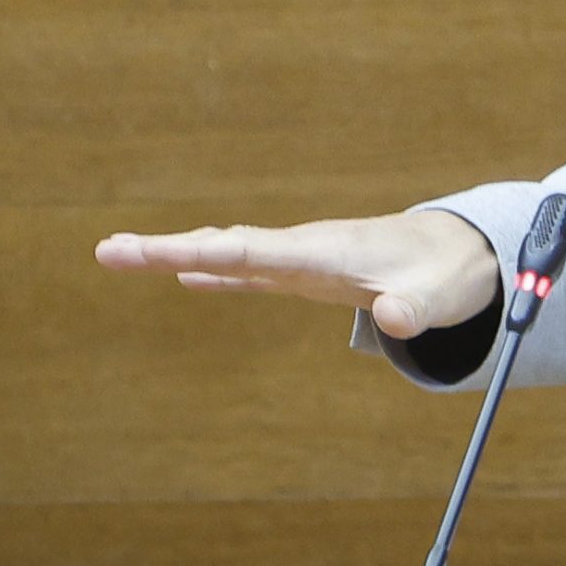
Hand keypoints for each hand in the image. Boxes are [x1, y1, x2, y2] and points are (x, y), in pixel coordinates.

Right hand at [95, 210, 500, 338]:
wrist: (458, 250)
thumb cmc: (446, 273)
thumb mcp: (439, 296)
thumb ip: (417, 309)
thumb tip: (395, 320)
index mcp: (323, 252)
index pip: (249, 252)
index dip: (197, 252)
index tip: (149, 251)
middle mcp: (303, 249)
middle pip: (223, 246)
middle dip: (166, 248)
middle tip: (107, 250)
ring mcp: (301, 259)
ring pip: (229, 252)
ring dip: (177, 254)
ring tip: (121, 254)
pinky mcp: (307, 273)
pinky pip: (249, 270)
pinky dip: (213, 270)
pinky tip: (185, 277)